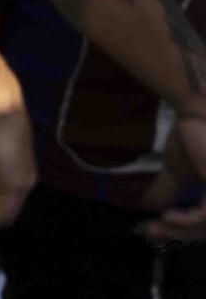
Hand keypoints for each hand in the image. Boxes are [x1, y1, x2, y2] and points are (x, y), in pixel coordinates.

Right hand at [141, 113, 205, 241]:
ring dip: (181, 231)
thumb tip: (148, 207)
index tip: (153, 228)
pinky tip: (167, 217)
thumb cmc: (193, 134)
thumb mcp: (177, 169)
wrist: (197, 110)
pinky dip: (186, 221)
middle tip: (152, 233)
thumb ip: (168, 190)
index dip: (183, 230)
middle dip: (180, 235)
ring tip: (156, 227)